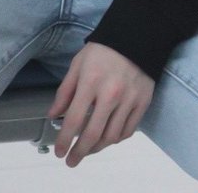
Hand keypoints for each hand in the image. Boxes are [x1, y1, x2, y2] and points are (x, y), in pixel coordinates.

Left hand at [49, 42, 154, 167]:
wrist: (137, 35)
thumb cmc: (104, 49)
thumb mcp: (78, 63)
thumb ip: (65, 91)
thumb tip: (53, 115)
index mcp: (91, 81)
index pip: (73, 120)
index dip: (64, 141)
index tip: (59, 152)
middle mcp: (111, 93)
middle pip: (92, 134)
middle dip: (79, 153)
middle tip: (71, 161)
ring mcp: (129, 99)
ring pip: (111, 137)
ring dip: (97, 149)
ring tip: (88, 150)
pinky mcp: (143, 101)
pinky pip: (128, 130)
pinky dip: (116, 139)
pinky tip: (108, 138)